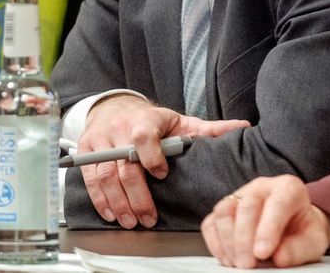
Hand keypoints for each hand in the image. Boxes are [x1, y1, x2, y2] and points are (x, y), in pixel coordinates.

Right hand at [77, 95, 249, 227]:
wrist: (116, 109)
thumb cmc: (154, 121)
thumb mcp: (181, 121)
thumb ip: (210, 129)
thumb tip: (243, 128)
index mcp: (146, 118)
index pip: (143, 134)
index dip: (151, 154)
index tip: (162, 174)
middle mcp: (119, 128)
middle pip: (124, 163)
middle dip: (136, 194)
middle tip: (147, 218)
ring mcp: (100, 140)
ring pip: (105, 173)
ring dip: (117, 201)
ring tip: (130, 221)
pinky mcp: (86, 150)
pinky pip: (89, 177)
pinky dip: (99, 198)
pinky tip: (111, 214)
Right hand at [201, 175, 329, 268]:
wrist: (295, 226)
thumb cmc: (303, 231)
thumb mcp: (313, 241)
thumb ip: (299, 248)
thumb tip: (279, 257)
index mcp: (288, 188)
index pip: (277, 203)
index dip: (268, 229)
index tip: (263, 253)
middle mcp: (261, 187)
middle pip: (247, 207)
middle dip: (244, 239)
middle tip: (248, 265)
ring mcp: (239, 196)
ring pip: (224, 211)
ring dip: (228, 242)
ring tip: (239, 263)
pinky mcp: (224, 209)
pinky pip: (211, 223)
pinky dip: (216, 244)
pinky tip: (228, 259)